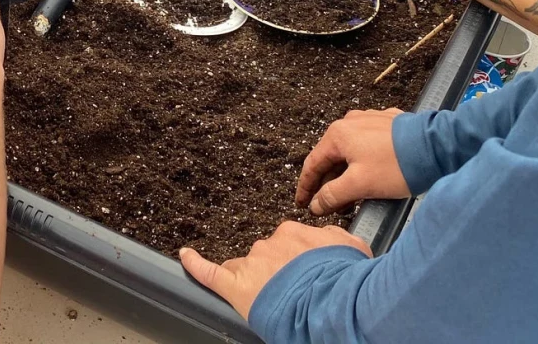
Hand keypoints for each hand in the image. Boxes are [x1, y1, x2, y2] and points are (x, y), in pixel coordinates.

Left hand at [180, 223, 371, 320]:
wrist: (332, 303)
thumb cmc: (344, 279)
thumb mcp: (352, 247)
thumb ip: (335, 236)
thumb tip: (330, 236)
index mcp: (294, 234)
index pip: (288, 242)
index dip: (295, 259)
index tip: (303, 270)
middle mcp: (270, 244)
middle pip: (266, 254)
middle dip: (276, 270)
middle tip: (293, 289)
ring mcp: (251, 264)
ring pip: (245, 266)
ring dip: (255, 278)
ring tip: (270, 297)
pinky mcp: (235, 285)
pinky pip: (209, 272)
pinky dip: (194, 263)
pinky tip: (185, 255)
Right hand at [295, 109, 408, 214]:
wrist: (436, 147)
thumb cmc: (396, 165)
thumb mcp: (359, 185)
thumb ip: (332, 195)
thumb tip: (316, 204)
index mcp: (338, 134)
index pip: (312, 164)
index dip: (306, 187)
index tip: (302, 204)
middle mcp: (350, 122)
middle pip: (332, 157)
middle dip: (329, 183)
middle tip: (329, 206)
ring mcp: (370, 121)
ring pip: (350, 151)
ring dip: (347, 174)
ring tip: (352, 197)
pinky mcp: (388, 124)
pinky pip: (368, 145)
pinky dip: (363, 162)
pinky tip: (372, 177)